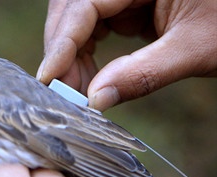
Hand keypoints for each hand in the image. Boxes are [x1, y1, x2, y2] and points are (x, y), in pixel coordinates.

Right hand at [37, 0, 216, 110]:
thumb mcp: (195, 48)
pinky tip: (88, 76)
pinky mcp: (125, 6)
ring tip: (77, 89)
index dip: (63, 42)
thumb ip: (144, 73)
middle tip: (65, 91)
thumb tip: (96, 100)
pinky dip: (84, 53)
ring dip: (71, 55)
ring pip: (77, 19)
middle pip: (72, 9)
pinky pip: (92, 26)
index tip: (49, 79)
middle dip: (63, 51)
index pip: (84, 4)